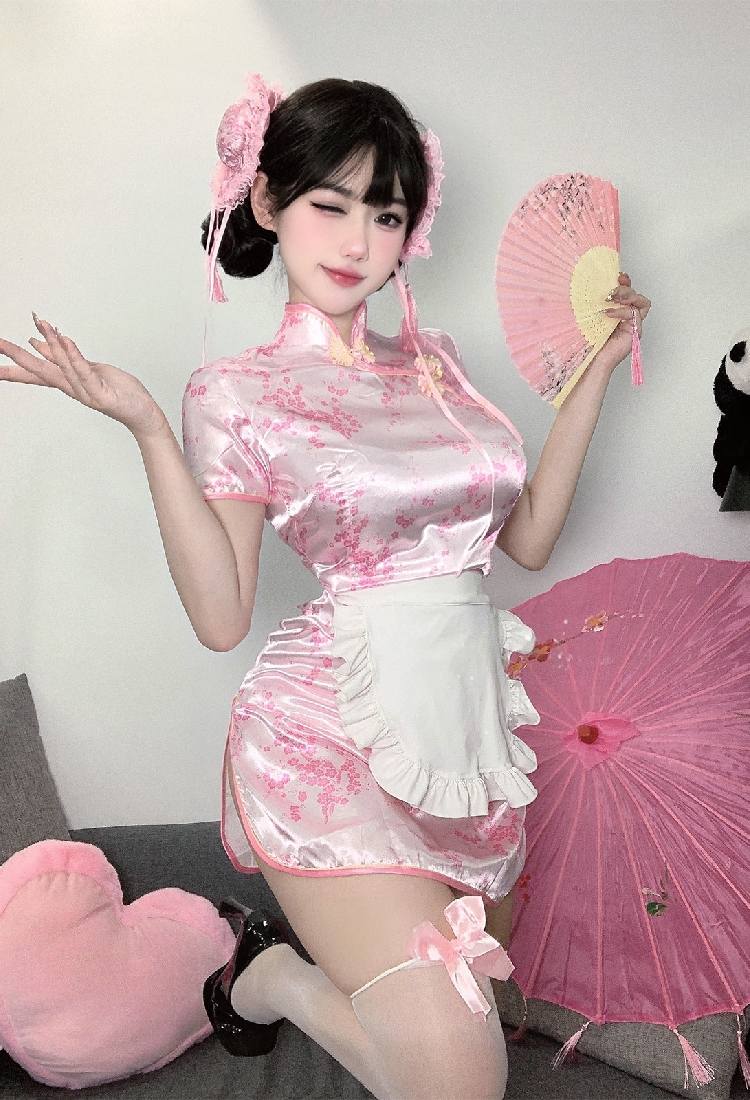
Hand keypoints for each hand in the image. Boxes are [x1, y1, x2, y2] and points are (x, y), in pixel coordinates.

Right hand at [0, 314, 166, 437]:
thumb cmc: (118, 391)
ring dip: (51, 344)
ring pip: (63, 366)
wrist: (142, 413)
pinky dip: (75, 356)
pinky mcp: (101, 394)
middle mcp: (72, 388)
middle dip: (18, 356)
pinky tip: (67, 341)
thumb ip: (63, 358)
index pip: (34, 372)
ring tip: (41, 324)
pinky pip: (85, 372)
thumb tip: (38, 343)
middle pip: (40, 370)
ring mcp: (86, 392)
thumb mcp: (87, 369)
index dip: (12, 364)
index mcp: (67, 381)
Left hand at [593, 272, 651, 372]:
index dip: (624, 282)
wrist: (590, 360)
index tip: (617, 276)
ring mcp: (632, 323)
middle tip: (611, 292)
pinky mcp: (635, 331)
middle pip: (635, 293)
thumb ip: (592, 303)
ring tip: (612, 299)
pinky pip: (635, 314)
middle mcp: (626, 316)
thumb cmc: (587, 341)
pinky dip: (622, 311)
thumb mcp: (588, 316)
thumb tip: (582, 285)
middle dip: (624, 288)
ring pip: (641, 301)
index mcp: (617, 310)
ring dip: (628, 296)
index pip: (626, 291)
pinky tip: (609, 313)